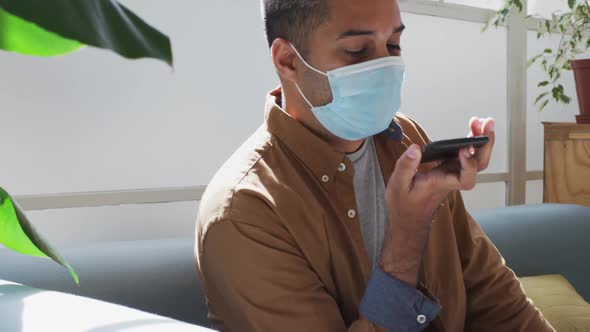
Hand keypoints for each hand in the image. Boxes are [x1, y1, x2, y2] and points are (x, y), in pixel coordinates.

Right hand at [379, 117, 495, 285]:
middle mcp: (452, 179)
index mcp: (441, 184)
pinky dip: (470, 143)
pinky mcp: (449, 171)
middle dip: (485, 143)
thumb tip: (415, 148)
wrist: (409, 220)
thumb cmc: (404, 205)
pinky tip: (471, 130)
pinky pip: (466, 157)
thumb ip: (406, 166)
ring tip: (480, 121)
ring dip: (480, 140)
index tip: (463, 149)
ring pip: (475, 160)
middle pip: (479, 164)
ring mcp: (452, 175)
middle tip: (486, 122)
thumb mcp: (397, 185)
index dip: (468, 165)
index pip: (465, 178)